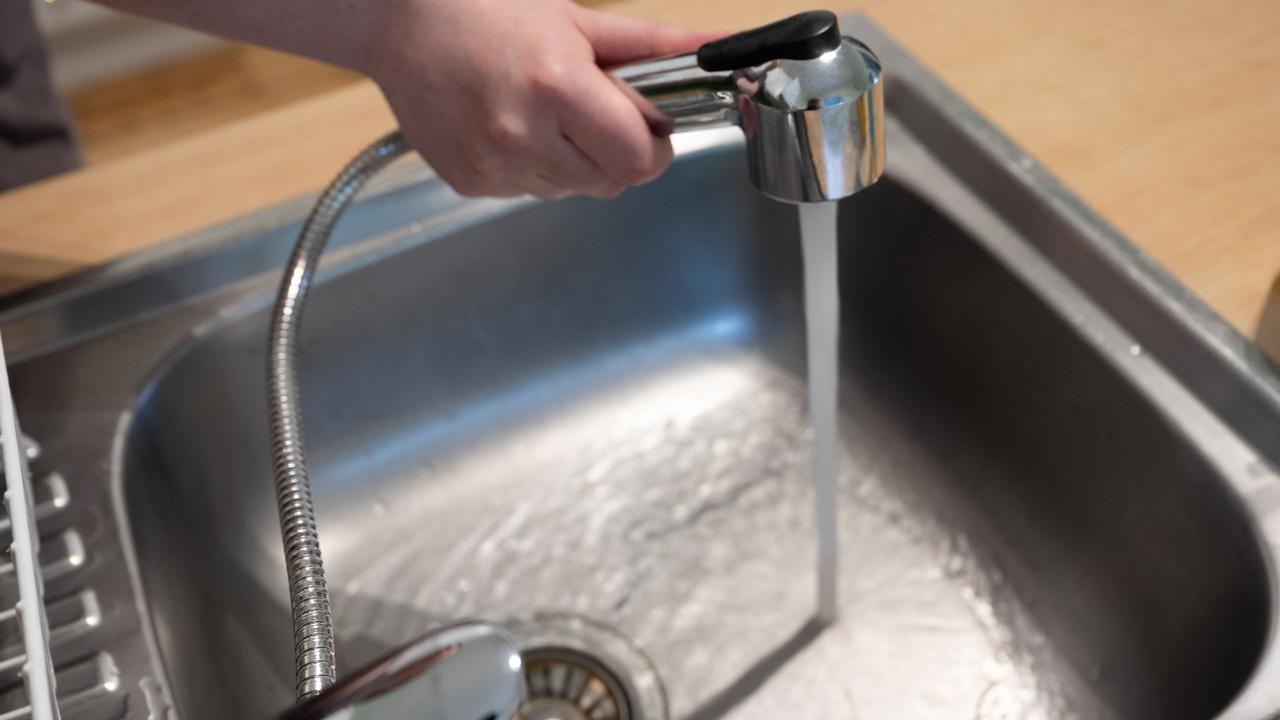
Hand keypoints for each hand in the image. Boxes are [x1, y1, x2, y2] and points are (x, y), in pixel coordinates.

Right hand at [367, 0, 719, 198]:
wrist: (400, 22)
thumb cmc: (484, 9)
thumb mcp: (578, 20)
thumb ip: (655, 46)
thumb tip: (718, 50)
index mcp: (555, 86)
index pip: (637, 160)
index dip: (653, 147)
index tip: (648, 128)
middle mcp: (520, 133)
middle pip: (610, 184)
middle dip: (617, 154)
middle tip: (595, 113)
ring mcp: (491, 165)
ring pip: (572, 191)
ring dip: (575, 162)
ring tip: (544, 111)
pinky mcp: (469, 182)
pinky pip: (529, 192)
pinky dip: (534, 166)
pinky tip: (511, 124)